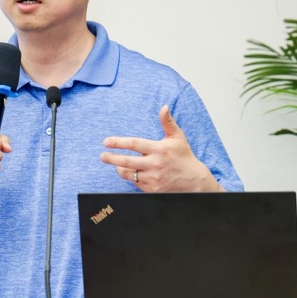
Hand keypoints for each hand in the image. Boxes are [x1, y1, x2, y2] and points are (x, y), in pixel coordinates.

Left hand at [100, 105, 220, 192]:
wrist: (194, 181)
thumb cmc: (184, 157)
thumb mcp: (178, 138)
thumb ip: (168, 122)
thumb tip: (164, 107)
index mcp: (159, 149)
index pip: (133, 144)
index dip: (118, 142)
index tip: (106, 142)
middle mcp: (155, 164)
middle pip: (126, 161)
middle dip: (111, 158)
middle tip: (102, 156)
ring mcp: (153, 179)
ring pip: (128, 174)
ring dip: (119, 168)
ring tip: (115, 164)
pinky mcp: (152, 190)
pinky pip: (135, 183)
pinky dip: (130, 177)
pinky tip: (129, 172)